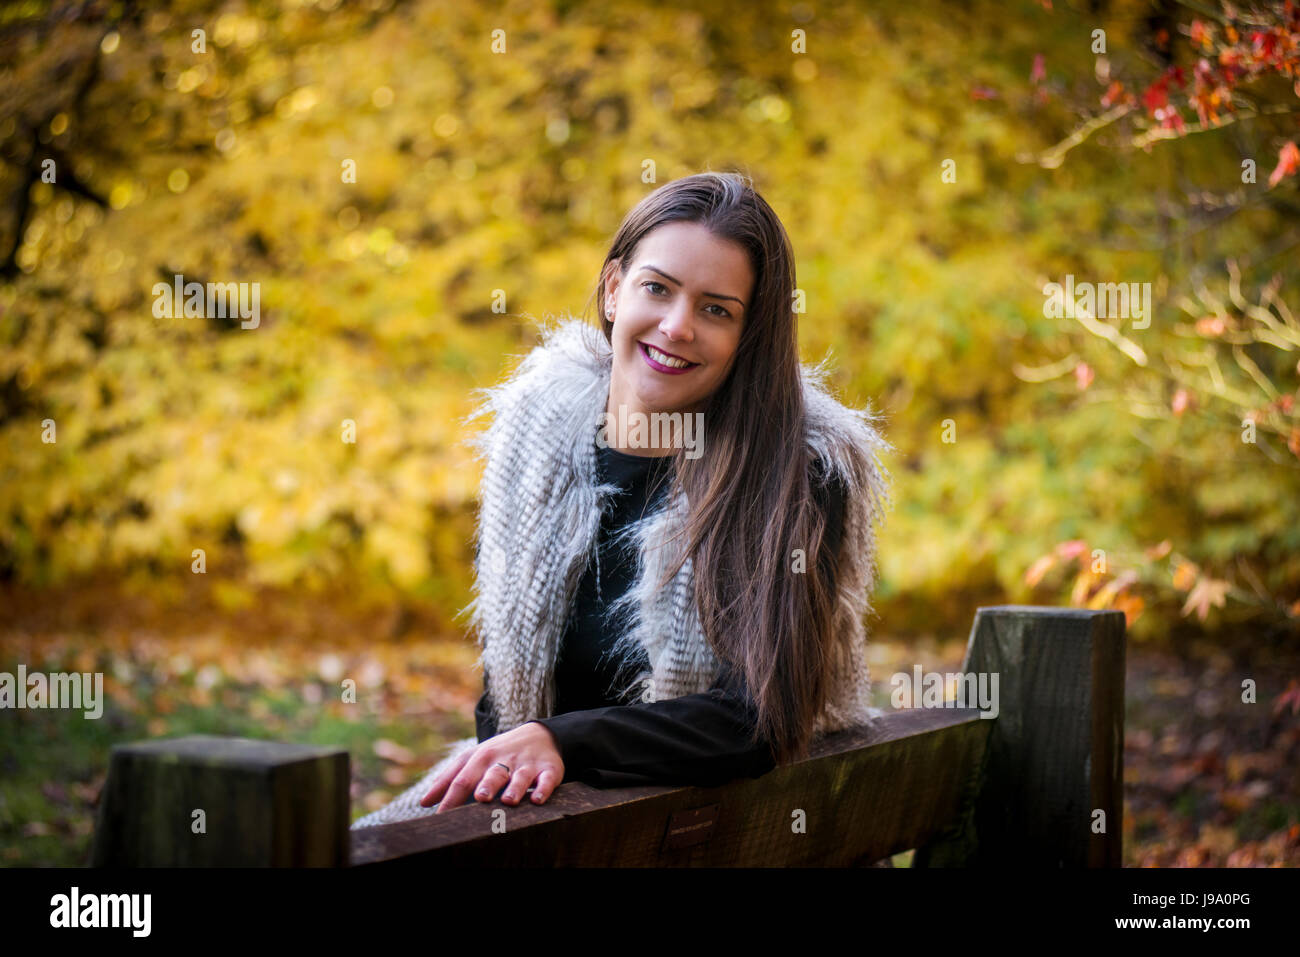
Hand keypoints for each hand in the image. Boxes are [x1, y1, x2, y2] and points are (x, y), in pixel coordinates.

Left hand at [419, 721, 563, 813]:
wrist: (538, 735)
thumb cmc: (498, 754)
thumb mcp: (473, 760)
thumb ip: (449, 780)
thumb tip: (424, 802)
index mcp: (481, 758)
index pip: (463, 778)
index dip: (452, 797)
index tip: (441, 817)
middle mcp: (503, 760)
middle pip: (492, 773)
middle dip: (486, 785)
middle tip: (480, 798)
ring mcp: (527, 765)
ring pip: (520, 776)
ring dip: (514, 788)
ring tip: (508, 801)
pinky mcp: (548, 769)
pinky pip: (547, 779)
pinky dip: (543, 788)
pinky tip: (537, 799)